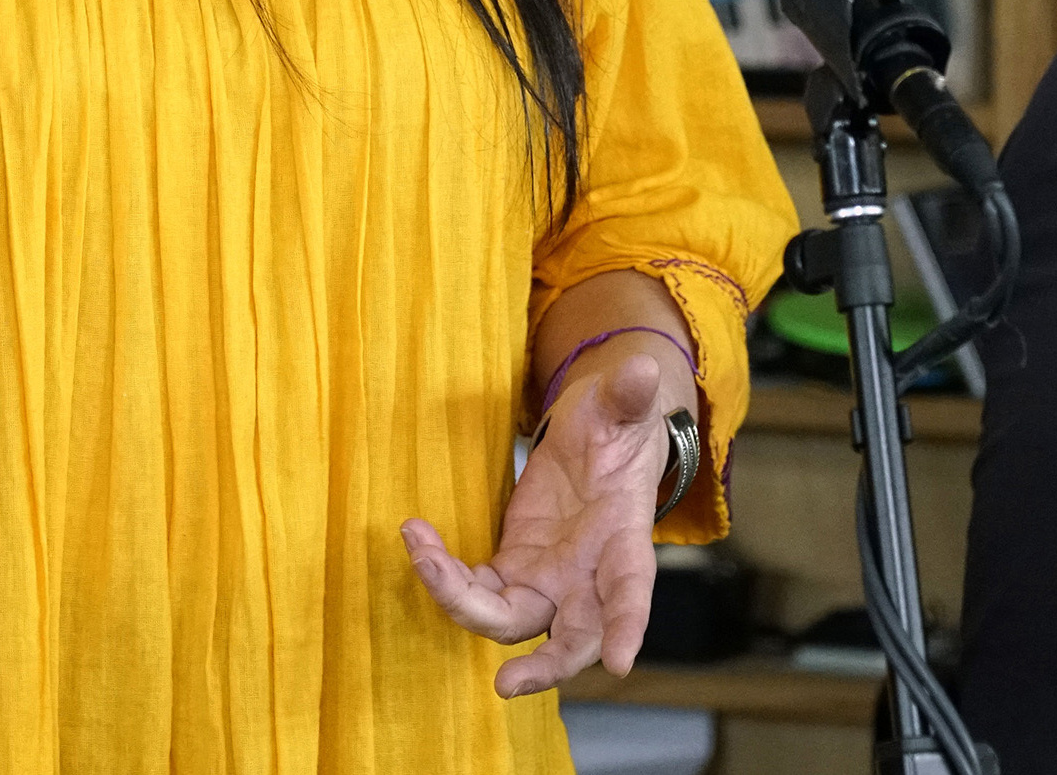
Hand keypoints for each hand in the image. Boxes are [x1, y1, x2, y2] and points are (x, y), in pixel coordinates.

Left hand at [402, 346, 685, 696]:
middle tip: (507, 685)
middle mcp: (588, 577)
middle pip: (570, 638)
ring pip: (511, 622)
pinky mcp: (513, 568)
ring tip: (424, 553)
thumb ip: (628, 398)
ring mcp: (548, 579)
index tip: (619, 663)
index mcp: (624, 542)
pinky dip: (444, 574)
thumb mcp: (623, 407)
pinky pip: (476, 589)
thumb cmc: (617, 426)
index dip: (628, 626)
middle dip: (543, 667)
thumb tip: (639, 372)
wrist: (594, 436)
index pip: (632, 590)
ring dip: (464, 605)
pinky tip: (417, 535)